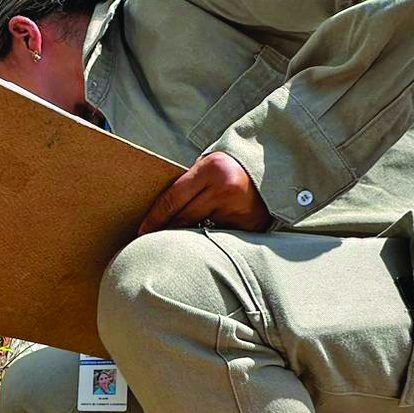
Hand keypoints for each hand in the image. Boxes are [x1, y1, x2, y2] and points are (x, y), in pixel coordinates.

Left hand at [138, 151, 269, 234]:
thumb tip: (160, 213)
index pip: (172, 199)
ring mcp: (238, 208)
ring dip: (186, 239)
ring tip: (172, 247)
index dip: (154, 218)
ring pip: (200, 231)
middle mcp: (224, 189)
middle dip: (165, 232)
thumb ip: (189, 184)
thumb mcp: (208, 166)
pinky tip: (201, 247)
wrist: (272, 167)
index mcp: (211, 170)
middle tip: (150, 243)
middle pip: (183, 219)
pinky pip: (220, 237)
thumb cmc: (230, 167)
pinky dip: (209, 241)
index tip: (141, 231)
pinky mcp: (249, 224)